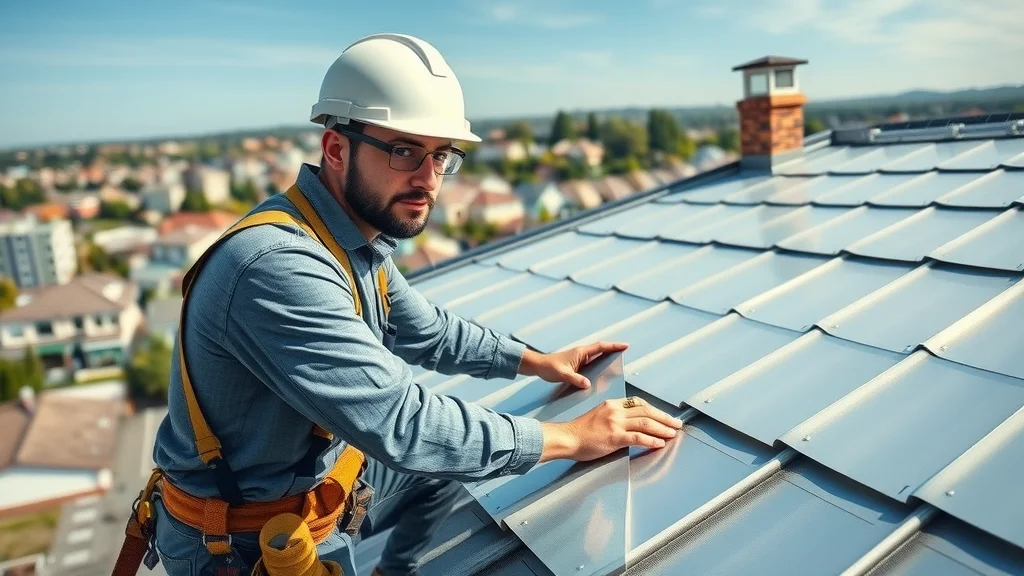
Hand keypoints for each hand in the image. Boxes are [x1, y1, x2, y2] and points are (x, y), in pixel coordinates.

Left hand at [519, 341, 627, 388]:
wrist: (538, 366)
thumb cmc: (549, 367)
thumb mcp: (563, 374)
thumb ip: (575, 379)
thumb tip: (588, 384)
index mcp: (581, 353)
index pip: (601, 347)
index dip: (614, 346)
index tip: (625, 345)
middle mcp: (582, 354)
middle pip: (601, 350)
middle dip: (613, 350)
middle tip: (625, 352)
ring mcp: (579, 359)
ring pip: (597, 357)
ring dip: (606, 358)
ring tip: (617, 363)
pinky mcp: (577, 365)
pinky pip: (591, 364)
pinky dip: (599, 366)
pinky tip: (602, 374)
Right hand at [539, 396, 682, 462]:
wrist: (567, 438)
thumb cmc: (579, 431)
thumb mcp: (598, 417)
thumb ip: (614, 418)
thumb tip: (630, 426)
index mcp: (611, 404)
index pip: (638, 402)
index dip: (654, 409)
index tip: (664, 415)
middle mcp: (615, 411)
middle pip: (646, 411)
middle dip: (664, 418)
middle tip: (677, 424)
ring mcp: (615, 423)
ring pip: (646, 423)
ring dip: (662, 428)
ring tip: (673, 433)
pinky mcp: (614, 437)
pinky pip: (638, 438)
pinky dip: (651, 440)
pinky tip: (659, 443)